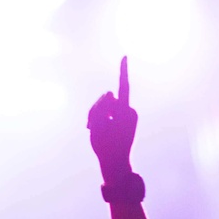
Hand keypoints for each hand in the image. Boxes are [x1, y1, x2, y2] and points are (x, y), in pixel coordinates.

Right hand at [87, 57, 137, 181]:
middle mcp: (130, 111)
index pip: (123, 87)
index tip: (125, 56)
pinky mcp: (128, 119)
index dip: (123, 71)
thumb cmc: (105, 145)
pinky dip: (104, 118)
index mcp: (124, 112)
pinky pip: (113, 112)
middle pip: (109, 99)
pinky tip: (98, 129)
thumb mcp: (96, 124)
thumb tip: (109, 92)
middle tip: (88, 125)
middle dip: (97, 108)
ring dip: (99, 115)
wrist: (115, 162)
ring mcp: (130, 115)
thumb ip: (100, 105)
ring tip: (93, 130)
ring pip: (109, 106)